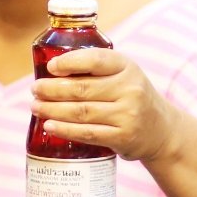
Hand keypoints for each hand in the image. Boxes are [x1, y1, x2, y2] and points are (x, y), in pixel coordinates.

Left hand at [33, 48, 181, 162]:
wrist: (161, 130)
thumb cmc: (131, 97)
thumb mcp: (123, 75)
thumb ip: (95, 69)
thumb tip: (50, 68)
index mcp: (127, 67)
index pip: (96, 60)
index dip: (70, 62)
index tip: (50, 67)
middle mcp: (130, 89)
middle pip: (82, 89)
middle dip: (52, 89)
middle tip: (35, 90)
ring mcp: (128, 114)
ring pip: (81, 112)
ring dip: (53, 110)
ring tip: (36, 107)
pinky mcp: (123, 137)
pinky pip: (87, 133)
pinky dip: (65, 130)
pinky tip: (49, 126)